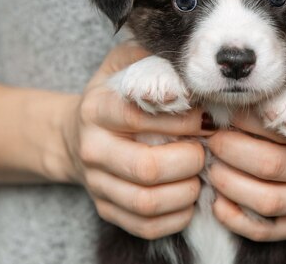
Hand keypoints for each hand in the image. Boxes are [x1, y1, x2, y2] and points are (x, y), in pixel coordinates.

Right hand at [60, 42, 208, 239]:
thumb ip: (150, 58)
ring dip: (187, 191)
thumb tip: (190, 63)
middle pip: (147, 167)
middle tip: (207, 149)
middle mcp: (92, 148)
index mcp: (97, 108)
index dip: (181, 119)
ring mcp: (97, 184)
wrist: (77, 135)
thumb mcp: (123, 64)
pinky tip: (188, 197)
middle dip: (190, 160)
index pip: (139, 117)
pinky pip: (146, 226)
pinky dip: (177, 216)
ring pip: (147, 202)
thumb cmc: (115, 96)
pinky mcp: (106, 210)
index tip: (206, 116)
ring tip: (201, 174)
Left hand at [207, 48, 285, 240]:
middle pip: (271, 166)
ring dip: (229, 184)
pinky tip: (219, 202)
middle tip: (207, 137)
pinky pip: (270, 229)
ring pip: (268, 200)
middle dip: (230, 151)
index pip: (284, 127)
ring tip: (209, 166)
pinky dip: (238, 218)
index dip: (246, 120)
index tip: (222, 109)